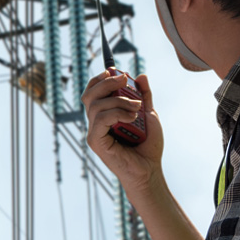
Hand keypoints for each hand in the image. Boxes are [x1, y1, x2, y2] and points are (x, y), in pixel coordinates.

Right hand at [82, 70, 163, 192]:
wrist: (150, 169)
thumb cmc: (148, 146)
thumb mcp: (148, 114)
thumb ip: (143, 96)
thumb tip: (141, 76)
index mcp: (103, 115)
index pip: (92, 92)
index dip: (100, 79)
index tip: (115, 71)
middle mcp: (95, 123)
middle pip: (90, 95)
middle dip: (106, 82)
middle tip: (124, 78)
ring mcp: (94, 132)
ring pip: (96, 105)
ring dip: (119, 100)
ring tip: (137, 108)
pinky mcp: (96, 142)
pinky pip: (100, 120)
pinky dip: (117, 113)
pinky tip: (132, 118)